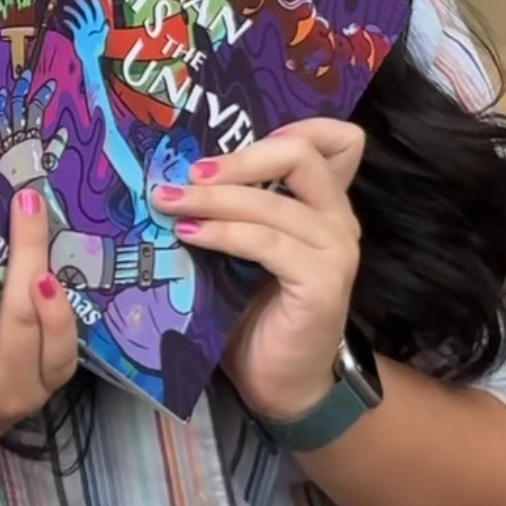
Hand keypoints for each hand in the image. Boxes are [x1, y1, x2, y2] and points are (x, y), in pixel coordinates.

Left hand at [0, 69, 66, 187]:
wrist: (21, 203)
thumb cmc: (37, 184)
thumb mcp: (52, 162)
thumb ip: (56, 146)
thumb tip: (63, 132)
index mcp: (33, 140)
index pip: (38, 110)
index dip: (43, 95)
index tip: (49, 84)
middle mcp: (16, 140)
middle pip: (18, 108)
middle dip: (22, 90)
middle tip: (25, 77)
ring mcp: (2, 145)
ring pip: (0, 118)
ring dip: (1, 103)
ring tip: (3, 92)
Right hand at [65, 0, 109, 67]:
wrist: (88, 59)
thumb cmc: (95, 52)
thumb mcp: (100, 42)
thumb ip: (104, 32)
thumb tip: (107, 23)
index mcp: (97, 26)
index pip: (97, 12)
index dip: (95, 4)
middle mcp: (91, 26)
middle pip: (87, 12)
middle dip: (82, 4)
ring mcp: (84, 29)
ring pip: (79, 17)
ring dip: (73, 11)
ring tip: (66, 8)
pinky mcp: (79, 34)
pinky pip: (73, 25)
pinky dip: (69, 22)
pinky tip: (65, 21)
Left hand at [149, 120, 364, 419]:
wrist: (280, 382)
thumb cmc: (254, 312)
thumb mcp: (244, 248)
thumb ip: (233, 208)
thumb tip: (172, 168)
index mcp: (324, 202)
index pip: (336, 138)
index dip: (291, 123)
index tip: (231, 134)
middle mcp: (339, 218)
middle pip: (300, 154)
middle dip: (238, 156)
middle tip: (188, 171)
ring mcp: (336, 249)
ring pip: (272, 201)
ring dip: (213, 199)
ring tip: (167, 203)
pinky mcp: (323, 282)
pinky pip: (266, 242)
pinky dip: (222, 234)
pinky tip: (189, 236)